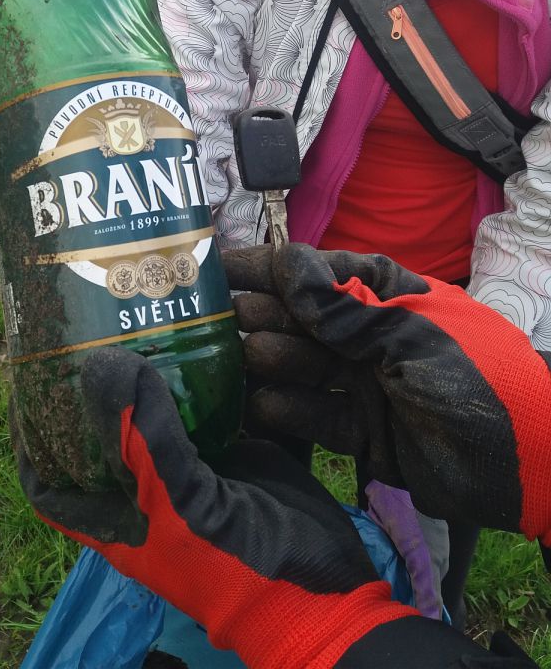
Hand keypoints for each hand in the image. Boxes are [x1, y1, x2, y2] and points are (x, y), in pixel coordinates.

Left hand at [12, 346, 418, 668]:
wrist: (325, 596)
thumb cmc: (234, 568)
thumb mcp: (175, 508)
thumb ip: (138, 440)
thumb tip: (101, 362)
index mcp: (119, 515)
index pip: (52, 477)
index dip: (33, 436)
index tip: (30, 379)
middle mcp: (153, 488)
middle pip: (113, 428)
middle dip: (105, 379)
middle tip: (100, 321)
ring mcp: (202, 470)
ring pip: (172, 409)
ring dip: (168, 365)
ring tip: (158, 311)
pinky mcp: (249, 452)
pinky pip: (229, 402)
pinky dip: (227, 370)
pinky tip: (223, 328)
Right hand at [223, 244, 550, 543]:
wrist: (528, 462)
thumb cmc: (473, 376)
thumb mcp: (408, 334)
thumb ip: (341, 306)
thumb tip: (283, 261)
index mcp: (382, 294)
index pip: (311, 272)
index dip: (262, 267)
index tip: (211, 266)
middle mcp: (364, 334)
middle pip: (296, 320)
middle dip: (254, 317)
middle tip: (205, 322)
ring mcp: (360, 382)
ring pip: (298, 367)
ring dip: (265, 363)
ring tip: (231, 362)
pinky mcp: (360, 430)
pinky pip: (312, 416)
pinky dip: (285, 412)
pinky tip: (256, 407)